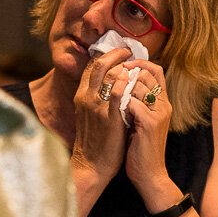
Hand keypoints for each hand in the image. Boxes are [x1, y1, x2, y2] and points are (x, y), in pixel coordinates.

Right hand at [69, 46, 133, 188]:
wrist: (91, 166)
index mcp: (81, 96)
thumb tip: (111, 84)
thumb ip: (97, 98)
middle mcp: (86, 97)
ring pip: (107, 74)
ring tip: (136, 63)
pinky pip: (118, 93)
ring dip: (124, 65)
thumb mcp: (90, 114)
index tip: (119, 51)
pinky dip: (126, 82)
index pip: (91, 67)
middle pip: (98, 64)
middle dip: (115, 53)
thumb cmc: (94, 141)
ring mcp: (96, 107)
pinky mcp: (108, 118)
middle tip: (129, 50)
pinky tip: (134, 80)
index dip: (105, 55)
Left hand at [119, 58, 172, 197]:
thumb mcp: (140, 120)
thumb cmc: (139, 147)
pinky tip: (114, 113)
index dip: (140, 62)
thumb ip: (136, 101)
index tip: (123, 62)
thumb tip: (121, 82)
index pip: (156, 70)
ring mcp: (159, 114)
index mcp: (162, 102)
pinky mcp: (151, 124)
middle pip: (148, 74)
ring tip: (114, 99)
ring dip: (123, 89)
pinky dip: (121, 104)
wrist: (148, 173)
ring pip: (140, 86)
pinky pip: (133, 103)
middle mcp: (164, 105)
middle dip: (129, 72)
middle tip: (115, 77)